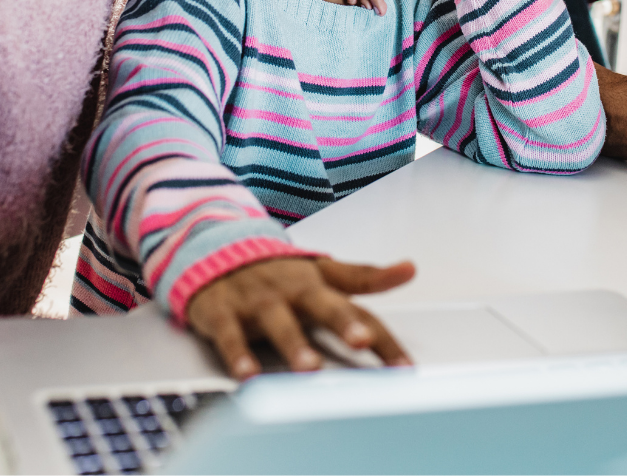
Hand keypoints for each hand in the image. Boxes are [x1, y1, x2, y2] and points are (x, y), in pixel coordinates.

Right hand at [185, 255, 415, 378]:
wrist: (217, 251)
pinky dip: (238, 355)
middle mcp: (292, 291)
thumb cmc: (278, 271)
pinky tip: (247, 375)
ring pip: (278, 322)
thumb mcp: (322, 272)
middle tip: (361, 340)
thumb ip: (365, 276)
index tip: (405, 368)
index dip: (383, 339)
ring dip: (294, 345)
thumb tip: (410, 268)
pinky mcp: (223, 312)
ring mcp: (258, 301)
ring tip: (309, 368)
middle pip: (322, 305)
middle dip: (342, 322)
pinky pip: (230, 335)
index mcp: (319, 285)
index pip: (359, 310)